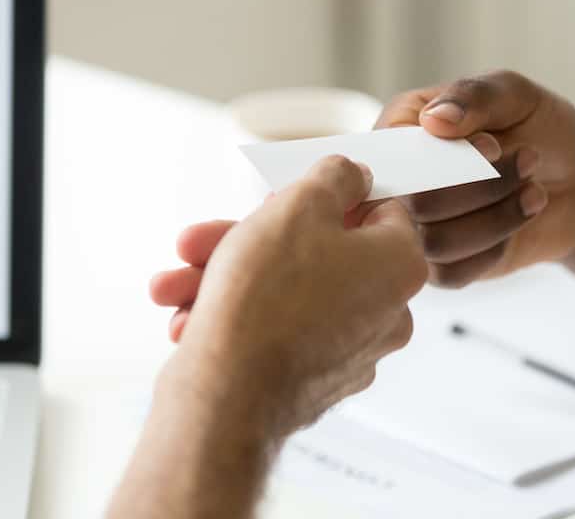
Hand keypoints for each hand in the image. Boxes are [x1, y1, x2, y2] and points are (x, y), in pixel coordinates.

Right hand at [150, 156, 427, 436]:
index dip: (328, 196)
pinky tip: (189, 318)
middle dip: (249, 242)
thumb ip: (334, 178)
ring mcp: (354, 352)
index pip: (380, 209)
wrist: (228, 398)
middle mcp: (389, 312)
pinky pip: (279, 333)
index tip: (286, 197)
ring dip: (225, 280)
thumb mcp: (299, 206)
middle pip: (320, 254)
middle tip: (200, 242)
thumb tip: (353, 175)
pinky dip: (237, 320)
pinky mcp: (318, 382)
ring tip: (173, 284)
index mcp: (401, 265)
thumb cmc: (266, 301)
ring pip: (288, 294)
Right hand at [376, 70, 574, 286]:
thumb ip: (475, 97)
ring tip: (533, 190)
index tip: (494, 145)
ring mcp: (415, 228)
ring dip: (496, 217)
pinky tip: (519, 219)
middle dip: (482, 186)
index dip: (442, 158)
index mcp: (399, 128)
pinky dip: (495, 247)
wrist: (574, 179)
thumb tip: (434, 119)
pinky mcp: (441, 265)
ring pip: (435, 243)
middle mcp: (399, 180)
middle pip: (415, 203)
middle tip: (530, 159)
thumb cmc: (536, 127)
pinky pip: (453, 273)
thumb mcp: (514, 95)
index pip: (394, 155)